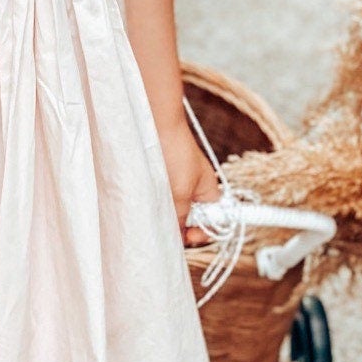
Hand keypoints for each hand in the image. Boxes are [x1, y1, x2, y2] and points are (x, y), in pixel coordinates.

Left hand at [158, 122, 222, 247]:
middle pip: (191, 220)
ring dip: (166, 215)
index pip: (214, 223)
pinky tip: (146, 205)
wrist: (154, 123)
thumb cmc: (175, 153)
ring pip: (174, 211)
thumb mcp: (179, 192)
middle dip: (181, 226)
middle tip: (168, 227)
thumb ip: (180, 217)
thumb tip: (177, 238)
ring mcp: (179, 184)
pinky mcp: (161, 179)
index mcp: (210, 193)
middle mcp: (196, 191)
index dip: (203, 234)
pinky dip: (155, 204)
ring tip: (154, 215)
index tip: (189, 237)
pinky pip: (161, 199)